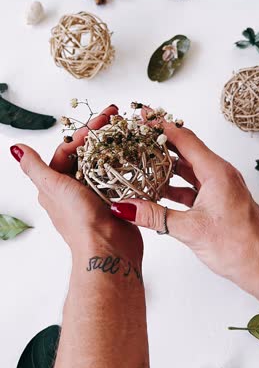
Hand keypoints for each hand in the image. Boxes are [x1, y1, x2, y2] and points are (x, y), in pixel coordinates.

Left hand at [10, 105, 142, 264]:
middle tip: (116, 117)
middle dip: (100, 135)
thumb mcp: (54, 188)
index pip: (68, 150)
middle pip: (86, 154)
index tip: (102, 119)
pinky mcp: (113, 200)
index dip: (84, 133)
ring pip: (102, 163)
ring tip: (126, 132)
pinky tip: (132, 154)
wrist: (109, 250)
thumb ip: (36, 167)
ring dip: (113, 147)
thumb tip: (16, 149)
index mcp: (56, 185)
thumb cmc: (80, 221)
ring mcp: (94, 194)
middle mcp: (73, 189)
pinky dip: (123, 163)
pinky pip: (117, 176)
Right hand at [111, 107, 258, 299]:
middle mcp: (219, 174)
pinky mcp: (216, 199)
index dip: (162, 126)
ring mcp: (218, 186)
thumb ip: (155, 216)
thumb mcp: (191, 230)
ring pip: (187, 168)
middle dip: (160, 142)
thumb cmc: (239, 246)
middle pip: (185, 149)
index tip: (143, 117)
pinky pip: (191, 184)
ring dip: (165, 165)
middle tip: (138, 135)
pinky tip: (157, 189)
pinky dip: (173, 184)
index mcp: (216, 172)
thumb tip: (126, 207)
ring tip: (141, 161)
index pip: (185, 139)